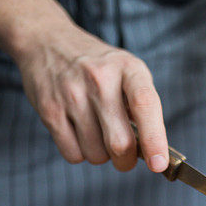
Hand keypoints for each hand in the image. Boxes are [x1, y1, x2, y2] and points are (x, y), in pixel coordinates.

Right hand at [13, 22, 167, 171]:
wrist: (47, 41)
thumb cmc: (97, 66)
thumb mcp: (127, 71)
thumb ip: (142, 106)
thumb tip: (152, 150)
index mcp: (128, 68)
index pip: (145, 104)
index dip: (154, 138)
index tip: (158, 164)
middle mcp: (99, 79)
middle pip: (119, 142)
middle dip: (126, 161)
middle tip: (126, 158)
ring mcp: (72, 94)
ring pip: (96, 154)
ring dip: (101, 156)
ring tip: (97, 134)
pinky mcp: (49, 110)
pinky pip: (73, 154)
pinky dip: (80, 154)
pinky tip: (79, 135)